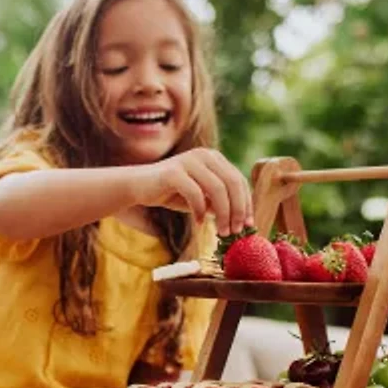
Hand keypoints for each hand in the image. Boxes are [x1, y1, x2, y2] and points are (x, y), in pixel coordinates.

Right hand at [131, 148, 253, 236]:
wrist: (138, 186)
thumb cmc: (172, 193)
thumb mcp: (201, 198)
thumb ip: (218, 203)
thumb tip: (241, 220)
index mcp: (214, 158)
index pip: (238, 180)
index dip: (246, 203)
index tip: (248, 224)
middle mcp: (204, 155)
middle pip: (232, 183)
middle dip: (238, 210)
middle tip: (236, 231)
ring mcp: (189, 161)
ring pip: (217, 189)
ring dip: (223, 214)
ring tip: (221, 232)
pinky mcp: (173, 172)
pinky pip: (195, 194)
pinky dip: (200, 211)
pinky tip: (199, 223)